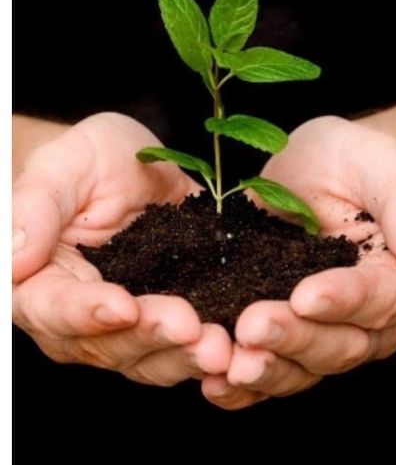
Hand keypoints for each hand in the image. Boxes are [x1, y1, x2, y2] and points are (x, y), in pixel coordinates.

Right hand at [13, 113, 231, 385]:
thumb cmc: (89, 161)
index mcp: (42, 283)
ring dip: (188, 358)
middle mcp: (82, 319)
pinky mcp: (176, 324)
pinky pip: (193, 350)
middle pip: (110, 345)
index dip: (88, 312)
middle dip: (153, 338)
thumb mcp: (64, 165)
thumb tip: (11, 258)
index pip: (57, 309)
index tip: (122, 305)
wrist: (134, 169)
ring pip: (154, 359)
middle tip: (191, 329)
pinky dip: (218, 356)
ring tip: (224, 348)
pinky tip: (247, 351)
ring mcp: (131, 328)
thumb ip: (35, 207)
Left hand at [203, 116, 395, 408]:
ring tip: (231, 365)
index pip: (383, 296)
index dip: (345, 299)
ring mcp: (338, 340)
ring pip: (308, 369)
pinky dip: (245, 390)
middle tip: (252, 326)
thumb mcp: (381, 162)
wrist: (322, 176)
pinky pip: (276, 375)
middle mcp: (383, 322)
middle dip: (296, 337)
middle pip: (344, 344)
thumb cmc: (355, 162)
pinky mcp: (297, 348)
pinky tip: (215, 386)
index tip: (306, 295)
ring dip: (269, 370)